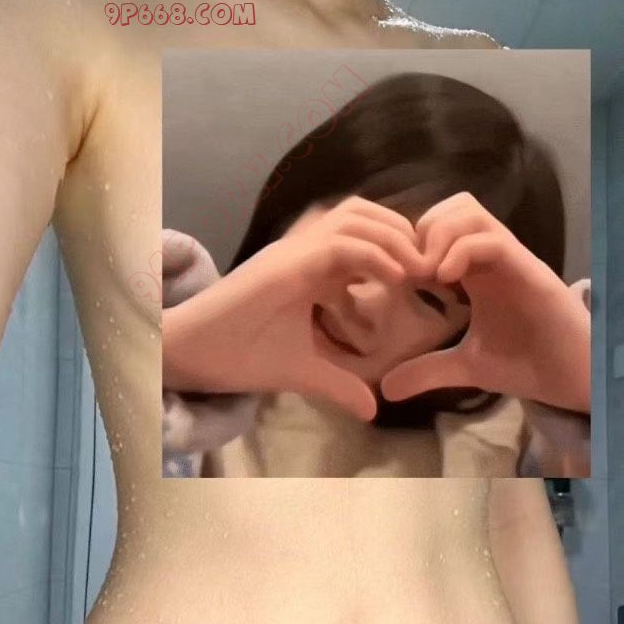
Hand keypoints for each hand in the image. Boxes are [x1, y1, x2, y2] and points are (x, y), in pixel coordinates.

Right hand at [163, 196, 425, 420]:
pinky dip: (374, 254)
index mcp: (307, 268)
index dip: (397, 250)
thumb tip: (373, 409)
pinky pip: (340, 243)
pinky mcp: (286, 263)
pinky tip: (397, 279)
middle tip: (431, 267)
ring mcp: (293, 251)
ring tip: (419, 269)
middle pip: (364, 214)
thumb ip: (339, 384)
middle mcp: (302, 250)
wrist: (192, 356)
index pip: (361, 238)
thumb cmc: (239, 356)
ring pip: (355, 216)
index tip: (426, 280)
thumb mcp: (303, 372)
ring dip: (394, 237)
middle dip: (403, 233)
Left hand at [380, 192, 589, 413]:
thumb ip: (427, 370)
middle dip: (421, 232)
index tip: (395, 279)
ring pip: (469, 211)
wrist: (570, 377)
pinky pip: (490, 240)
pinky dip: (460, 251)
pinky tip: (445, 280)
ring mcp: (509, 258)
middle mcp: (491, 256)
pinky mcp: (526, 270)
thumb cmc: (526, 363)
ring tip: (426, 275)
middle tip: (409, 273)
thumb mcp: (465, 367)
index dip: (411, 245)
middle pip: (452, 206)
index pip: (440, 227)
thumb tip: (385, 387)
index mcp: (476, 271)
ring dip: (438, 236)